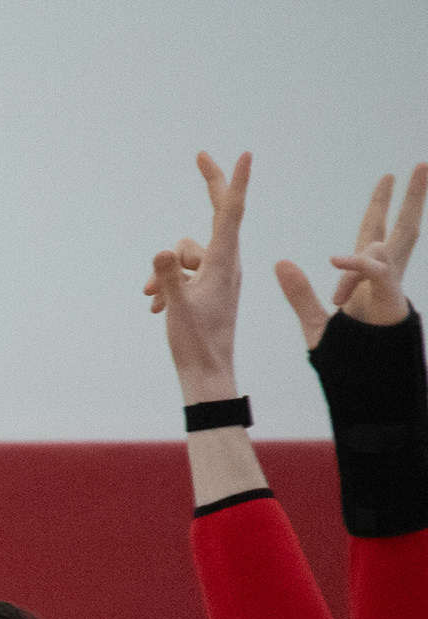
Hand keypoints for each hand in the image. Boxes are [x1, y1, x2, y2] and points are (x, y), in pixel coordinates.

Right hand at [146, 151, 250, 394]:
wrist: (208, 372)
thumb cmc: (195, 342)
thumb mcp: (178, 308)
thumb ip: (167, 277)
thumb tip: (160, 252)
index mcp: (223, 263)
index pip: (230, 214)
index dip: (233, 183)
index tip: (244, 155)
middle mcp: (225, 263)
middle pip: (215, 217)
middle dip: (208, 187)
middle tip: (201, 155)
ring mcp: (217, 276)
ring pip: (186, 254)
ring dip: (165, 270)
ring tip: (150, 300)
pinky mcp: (208, 289)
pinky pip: (184, 273)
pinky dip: (167, 285)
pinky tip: (155, 308)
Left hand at [279, 162, 426, 342]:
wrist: (362, 378)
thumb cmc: (345, 354)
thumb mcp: (315, 319)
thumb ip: (300, 293)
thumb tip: (280, 262)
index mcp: (369, 274)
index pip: (376, 230)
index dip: (382, 203)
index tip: (387, 177)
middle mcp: (386, 273)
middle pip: (403, 227)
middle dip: (413, 197)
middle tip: (422, 164)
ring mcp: (392, 284)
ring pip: (394, 243)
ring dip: (386, 229)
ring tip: (374, 232)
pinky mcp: (391, 297)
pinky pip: (376, 272)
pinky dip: (356, 265)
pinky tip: (336, 260)